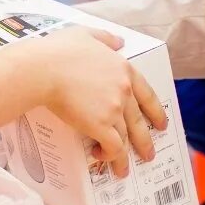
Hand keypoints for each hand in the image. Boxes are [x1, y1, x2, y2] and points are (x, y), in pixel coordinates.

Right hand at [27, 26, 167, 178]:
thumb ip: (105, 38)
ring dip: (123, 156)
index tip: (162, 124)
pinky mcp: (101, 126)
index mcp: (124, 69)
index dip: (156, 112)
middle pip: (139, 121)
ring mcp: (114, 109)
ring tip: (121, 170)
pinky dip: (109, 156)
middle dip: (145, 141)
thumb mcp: (85, 34)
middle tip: (148, 154)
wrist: (43, 69)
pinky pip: (113, 148)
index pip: (148, 94)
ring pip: (126, 138)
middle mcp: (124, 90)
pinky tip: (100, 158)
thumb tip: (119, 42)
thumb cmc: (57, 51)